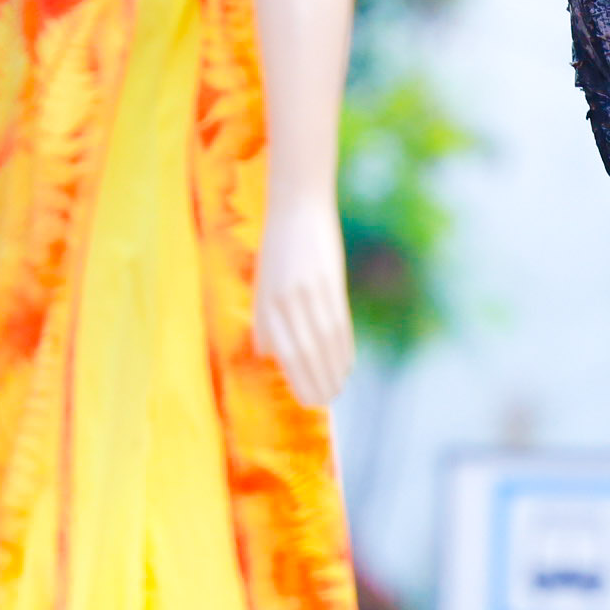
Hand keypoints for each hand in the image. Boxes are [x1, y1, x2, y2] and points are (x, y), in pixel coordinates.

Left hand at [253, 199, 354, 410]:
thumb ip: (262, 318)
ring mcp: (312, 291)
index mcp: (268, 302)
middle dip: (317, 381)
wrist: (298, 206)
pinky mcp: (332, 282)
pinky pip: (340, 323)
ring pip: (326, 341)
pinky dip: (344, 348)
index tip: (308, 401)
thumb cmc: (276, 247)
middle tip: (324, 403)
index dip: (299, 380)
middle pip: (308, 351)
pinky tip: (347, 365)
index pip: (287, 352)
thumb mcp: (262, 281)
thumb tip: (265, 353)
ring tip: (337, 390)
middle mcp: (289, 299)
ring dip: (332, 370)